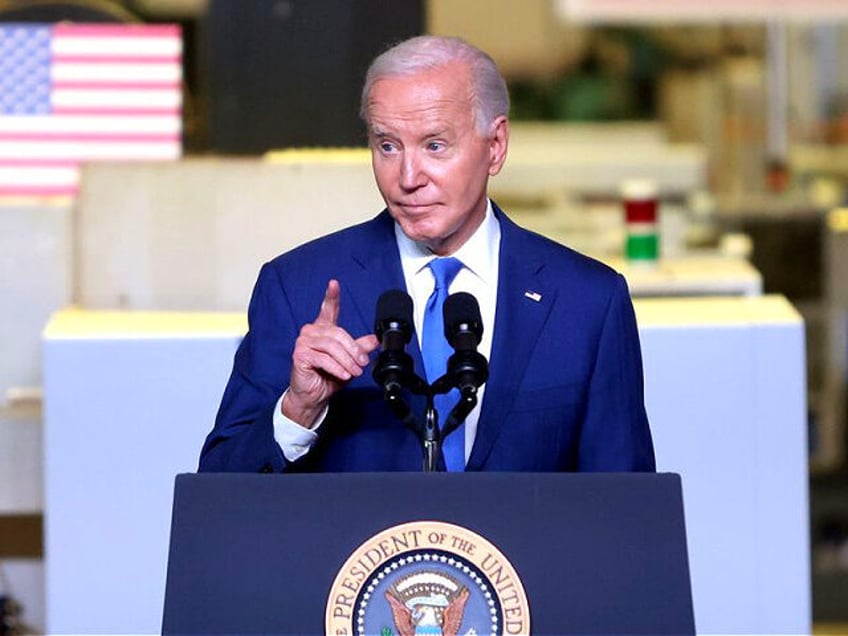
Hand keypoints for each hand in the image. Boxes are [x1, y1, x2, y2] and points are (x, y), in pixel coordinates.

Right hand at [283, 279, 378, 427]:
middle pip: (338, 333)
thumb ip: (359, 348)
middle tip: (362, 363)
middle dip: (354, 349)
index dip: (331, 296)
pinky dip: (337, 367)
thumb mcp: (348, 361)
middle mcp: (311, 332)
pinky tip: (344, 374)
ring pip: (332, 346)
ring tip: (354, 371)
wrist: (313, 396)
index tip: (334, 283)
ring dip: (347, 361)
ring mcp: (303, 342)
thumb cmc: (327, 377)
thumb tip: (375, 339)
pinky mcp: (300, 355)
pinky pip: (324, 358)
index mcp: (323, 329)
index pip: (327, 309)